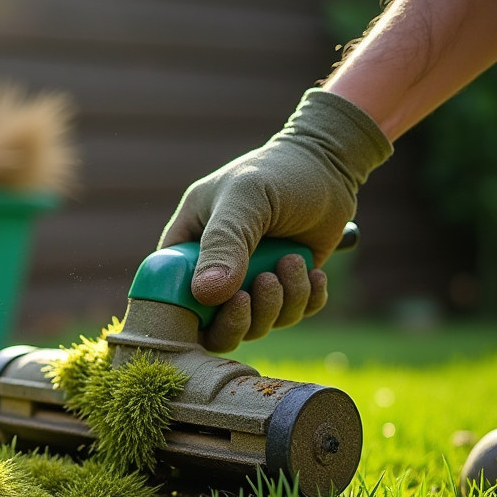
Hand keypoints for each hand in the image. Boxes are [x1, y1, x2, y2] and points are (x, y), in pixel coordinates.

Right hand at [159, 89, 391, 351]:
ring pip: (255, 326)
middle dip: (241, 318)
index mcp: (186, 251)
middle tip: (263, 284)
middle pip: (213, 329)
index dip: (184, 317)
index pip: (168, 299)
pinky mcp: (286, 292)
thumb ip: (224, 244)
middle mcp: (214, 275)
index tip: (214, 307)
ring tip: (293, 260)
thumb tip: (206, 293)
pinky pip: (291, 317)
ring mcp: (250, 286)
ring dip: (280, 302)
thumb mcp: (245, 200)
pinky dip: (305, 300)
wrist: (328, 167)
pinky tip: (312, 271)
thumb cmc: (276, 174)